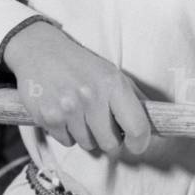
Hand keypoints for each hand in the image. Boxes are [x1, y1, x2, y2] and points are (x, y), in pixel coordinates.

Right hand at [3, 21, 150, 154]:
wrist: (38, 49)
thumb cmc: (80, 64)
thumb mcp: (111, 72)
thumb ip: (133, 97)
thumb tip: (156, 121)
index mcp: (112, 83)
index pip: (137, 127)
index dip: (139, 142)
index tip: (136, 144)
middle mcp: (91, 96)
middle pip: (110, 143)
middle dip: (109, 139)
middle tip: (102, 125)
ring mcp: (68, 108)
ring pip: (87, 144)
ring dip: (86, 135)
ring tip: (80, 114)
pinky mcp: (47, 117)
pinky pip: (66, 141)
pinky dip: (67, 133)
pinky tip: (64, 114)